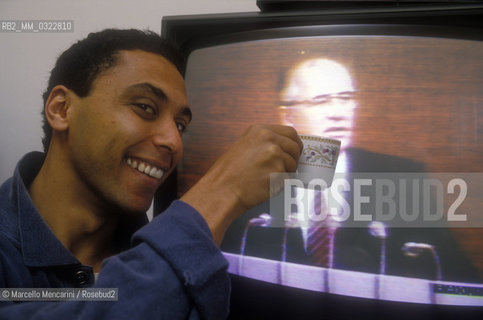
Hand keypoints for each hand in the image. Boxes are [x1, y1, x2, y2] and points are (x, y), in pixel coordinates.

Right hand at [181, 124, 301, 243]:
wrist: (222, 190)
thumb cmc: (228, 173)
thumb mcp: (244, 146)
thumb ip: (264, 142)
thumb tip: (283, 147)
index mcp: (259, 130)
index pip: (290, 132)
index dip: (294, 143)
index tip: (294, 151)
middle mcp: (269, 139)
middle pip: (295, 146)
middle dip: (294, 158)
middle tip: (287, 167)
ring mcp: (274, 154)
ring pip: (293, 163)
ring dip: (286, 172)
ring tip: (268, 177)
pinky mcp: (278, 171)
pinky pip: (288, 178)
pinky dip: (280, 183)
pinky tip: (265, 184)